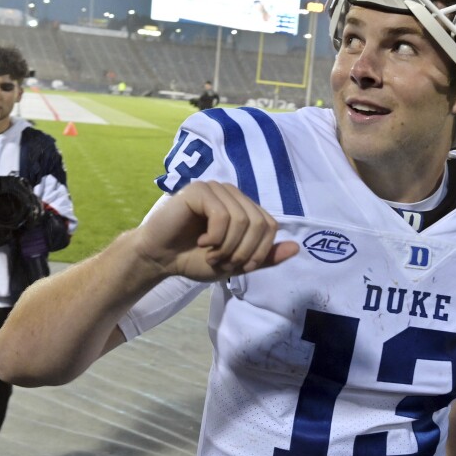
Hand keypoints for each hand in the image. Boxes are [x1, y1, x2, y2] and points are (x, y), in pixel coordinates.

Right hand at [130, 181, 297, 281]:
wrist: (159, 258)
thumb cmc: (194, 258)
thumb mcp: (235, 263)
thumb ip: (264, 257)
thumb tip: (296, 249)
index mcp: (243, 207)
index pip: (270, 225)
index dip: (259, 251)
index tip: (240, 266)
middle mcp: (232, 194)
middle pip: (259, 222)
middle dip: (243, 250)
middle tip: (222, 261)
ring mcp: (216, 189)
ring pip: (242, 219)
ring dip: (228, 246)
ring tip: (211, 253)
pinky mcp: (199, 190)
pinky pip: (222, 214)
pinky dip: (215, 236)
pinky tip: (202, 242)